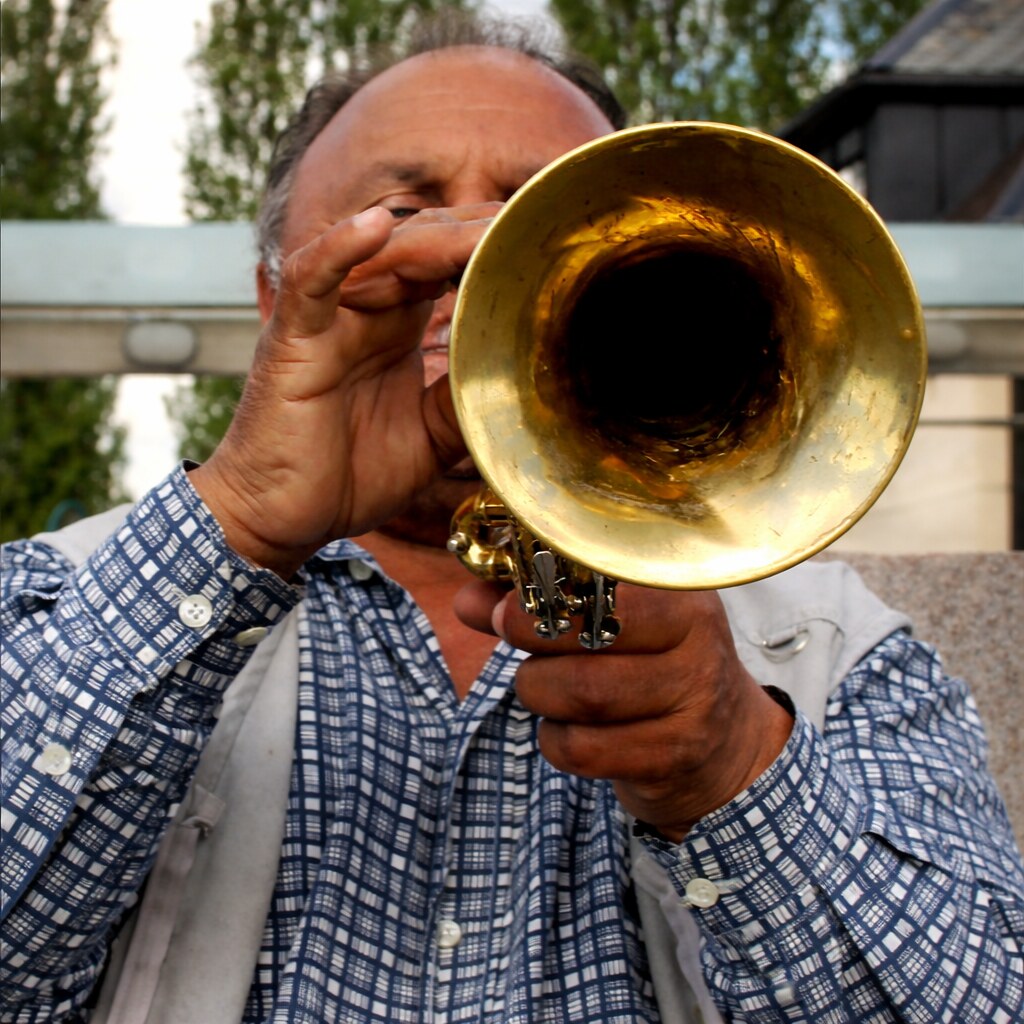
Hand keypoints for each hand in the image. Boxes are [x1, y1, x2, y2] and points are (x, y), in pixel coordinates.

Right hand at [189, 204, 499, 576]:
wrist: (283, 520)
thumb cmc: (349, 476)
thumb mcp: (431, 437)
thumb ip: (466, 398)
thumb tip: (521, 373)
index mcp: (397, 327)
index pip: (447, 268)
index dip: (488, 251)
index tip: (542, 245)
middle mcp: (364, 312)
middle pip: (422, 248)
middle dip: (476, 233)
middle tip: (529, 223)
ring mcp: (328, 320)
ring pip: (379, 256)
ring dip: (435, 238)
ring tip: (487, 225)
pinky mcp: (292, 339)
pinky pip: (311, 281)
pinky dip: (339, 250)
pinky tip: (375, 224)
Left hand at [455, 581, 793, 840]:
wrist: (729, 747)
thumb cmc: (659, 667)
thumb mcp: (623, 623)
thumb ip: (546, 605)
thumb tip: (468, 600)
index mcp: (683, 596)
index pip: (609, 583)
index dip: (545, 593)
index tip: (506, 604)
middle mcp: (697, 645)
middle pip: (589, 642)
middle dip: (531, 643)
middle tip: (512, 639)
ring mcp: (691, 706)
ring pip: (582, 696)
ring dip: (540, 692)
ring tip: (543, 686)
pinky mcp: (672, 759)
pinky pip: (582, 749)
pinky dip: (556, 740)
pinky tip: (569, 730)